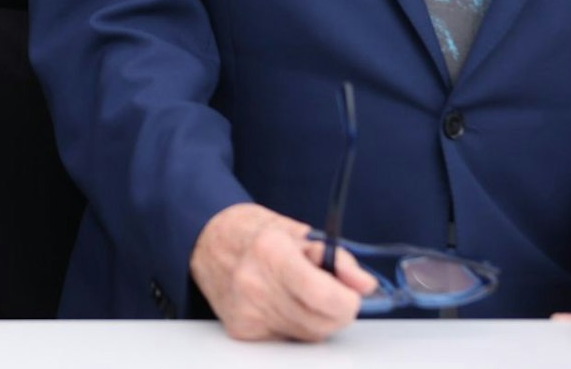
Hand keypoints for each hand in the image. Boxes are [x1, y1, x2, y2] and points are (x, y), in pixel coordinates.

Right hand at [190, 202, 377, 341]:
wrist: (205, 240)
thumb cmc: (253, 232)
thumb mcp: (298, 233)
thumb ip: (338, 259)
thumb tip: (364, 285)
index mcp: (271, 251)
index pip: (326, 297)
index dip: (348, 300)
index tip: (350, 293)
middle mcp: (254, 283)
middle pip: (322, 322)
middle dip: (334, 310)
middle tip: (324, 289)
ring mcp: (245, 309)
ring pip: (308, 335)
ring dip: (313, 319)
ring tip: (297, 293)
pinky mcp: (240, 329)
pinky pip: (287, 339)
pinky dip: (292, 325)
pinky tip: (278, 303)